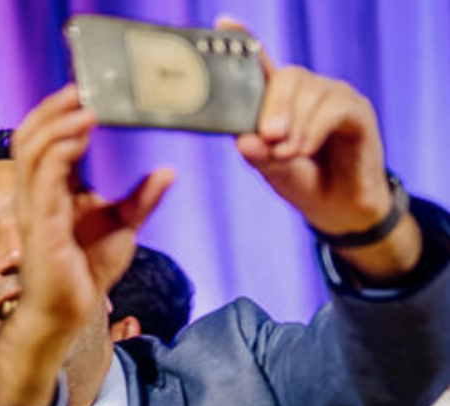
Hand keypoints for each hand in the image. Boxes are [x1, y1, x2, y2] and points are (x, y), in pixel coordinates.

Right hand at [12, 85, 174, 334]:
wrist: (68, 313)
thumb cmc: (86, 271)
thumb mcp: (123, 226)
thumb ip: (141, 198)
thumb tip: (167, 171)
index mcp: (51, 191)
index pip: (43, 140)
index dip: (58, 114)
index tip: (85, 92)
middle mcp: (34, 194)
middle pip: (28, 137)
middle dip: (50, 110)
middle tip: (82, 88)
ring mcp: (33, 208)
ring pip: (31, 151)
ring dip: (57, 124)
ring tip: (85, 107)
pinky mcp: (39, 225)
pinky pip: (43, 179)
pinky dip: (59, 152)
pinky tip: (80, 137)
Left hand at [223, 19, 389, 235]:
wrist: (337, 207)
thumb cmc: (300, 179)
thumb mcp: (269, 167)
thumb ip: (256, 153)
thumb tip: (244, 140)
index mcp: (276, 99)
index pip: (259, 63)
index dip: (243, 40)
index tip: (224, 22)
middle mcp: (305, 91)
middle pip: (286, 77)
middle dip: (272, 106)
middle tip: (267, 136)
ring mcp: (332, 96)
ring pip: (309, 92)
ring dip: (293, 127)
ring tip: (287, 154)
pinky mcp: (356, 110)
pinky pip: (333, 108)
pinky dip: (313, 130)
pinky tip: (304, 149)